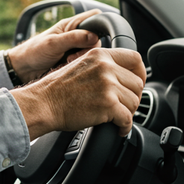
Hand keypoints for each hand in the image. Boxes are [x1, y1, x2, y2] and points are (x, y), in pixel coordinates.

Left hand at [6, 10, 103, 83]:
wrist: (23, 69)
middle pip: (97, 37)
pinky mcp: (74, 60)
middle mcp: (75, 35)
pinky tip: (69, 67)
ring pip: (92, 51)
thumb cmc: (34, 51)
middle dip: (90, 47)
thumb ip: (73, 38)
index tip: (92, 39)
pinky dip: (81, 65)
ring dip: (84, 58)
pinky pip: (85, 62)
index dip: (99, 24)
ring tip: (69, 61)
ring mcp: (75, 48)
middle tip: (74, 55)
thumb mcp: (53, 43)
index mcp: (71, 25)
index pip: (94, 17)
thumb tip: (93, 36)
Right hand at [11, 47, 145, 138]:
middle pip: (137, 84)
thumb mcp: (80, 66)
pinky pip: (128, 119)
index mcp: (100, 55)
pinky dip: (125, 127)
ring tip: (117, 118)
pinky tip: (118, 128)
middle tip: (124, 106)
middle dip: (132, 97)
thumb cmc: (56, 90)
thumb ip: (101, 67)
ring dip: (128, 113)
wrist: (43, 104)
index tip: (136, 83)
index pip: (134, 59)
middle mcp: (106, 68)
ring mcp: (108, 86)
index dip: (139, 73)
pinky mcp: (108, 105)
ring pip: (134, 102)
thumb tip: (121, 77)